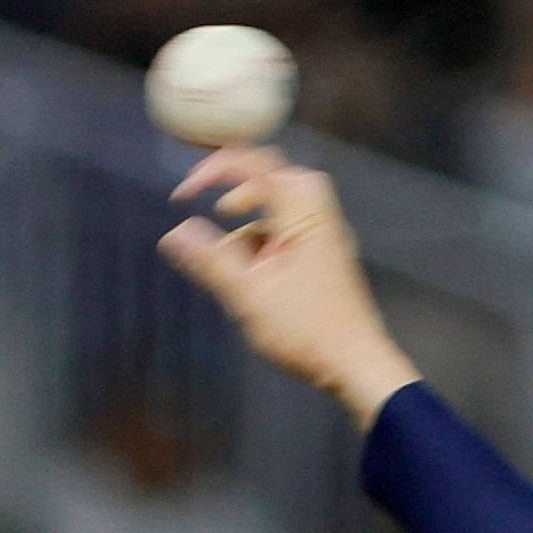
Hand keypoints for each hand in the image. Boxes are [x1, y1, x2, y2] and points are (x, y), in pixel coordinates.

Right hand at [158, 147, 423, 425]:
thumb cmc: (308, 332)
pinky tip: (254, 279)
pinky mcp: (325, 261)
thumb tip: (173, 235)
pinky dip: (267, 244)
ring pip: (284, 209)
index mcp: (303, 216)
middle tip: (221, 211)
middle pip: (277, 178)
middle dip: (241, 189)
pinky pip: (292, 234)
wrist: (358, 367)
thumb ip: (210, 261)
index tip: (185, 195)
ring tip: (232, 256)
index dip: (215, 168)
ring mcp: (326, 240)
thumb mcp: (250, 296)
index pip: (257, 164)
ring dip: (253, 224)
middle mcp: (320, 219)